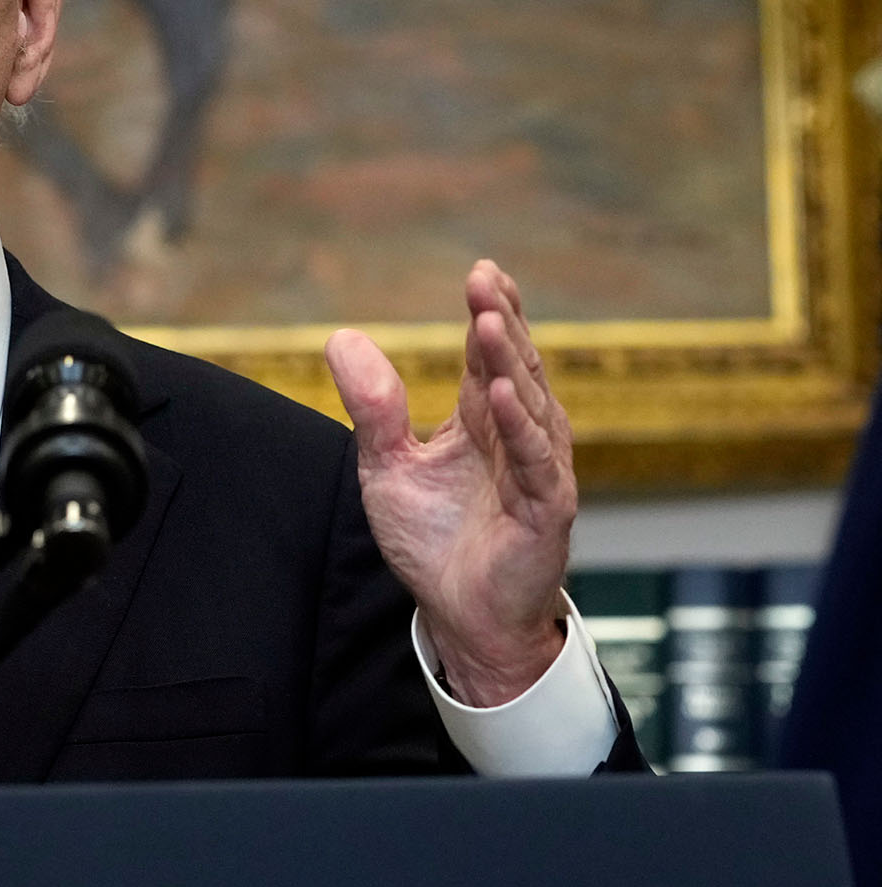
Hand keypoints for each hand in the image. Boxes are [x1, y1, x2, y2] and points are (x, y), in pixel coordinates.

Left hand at [324, 261, 574, 706]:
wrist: (459, 615)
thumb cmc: (434, 541)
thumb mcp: (386, 465)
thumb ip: (372, 405)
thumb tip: (341, 336)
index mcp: (481, 420)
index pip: (487, 354)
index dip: (488, 312)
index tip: (480, 271)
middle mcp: (516, 435)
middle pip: (511, 365)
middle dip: (499, 320)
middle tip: (485, 279)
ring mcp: (536, 469)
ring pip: (526, 403)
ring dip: (507, 361)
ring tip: (488, 320)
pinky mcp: (545, 508)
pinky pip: (534, 460)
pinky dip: (519, 426)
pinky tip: (499, 393)